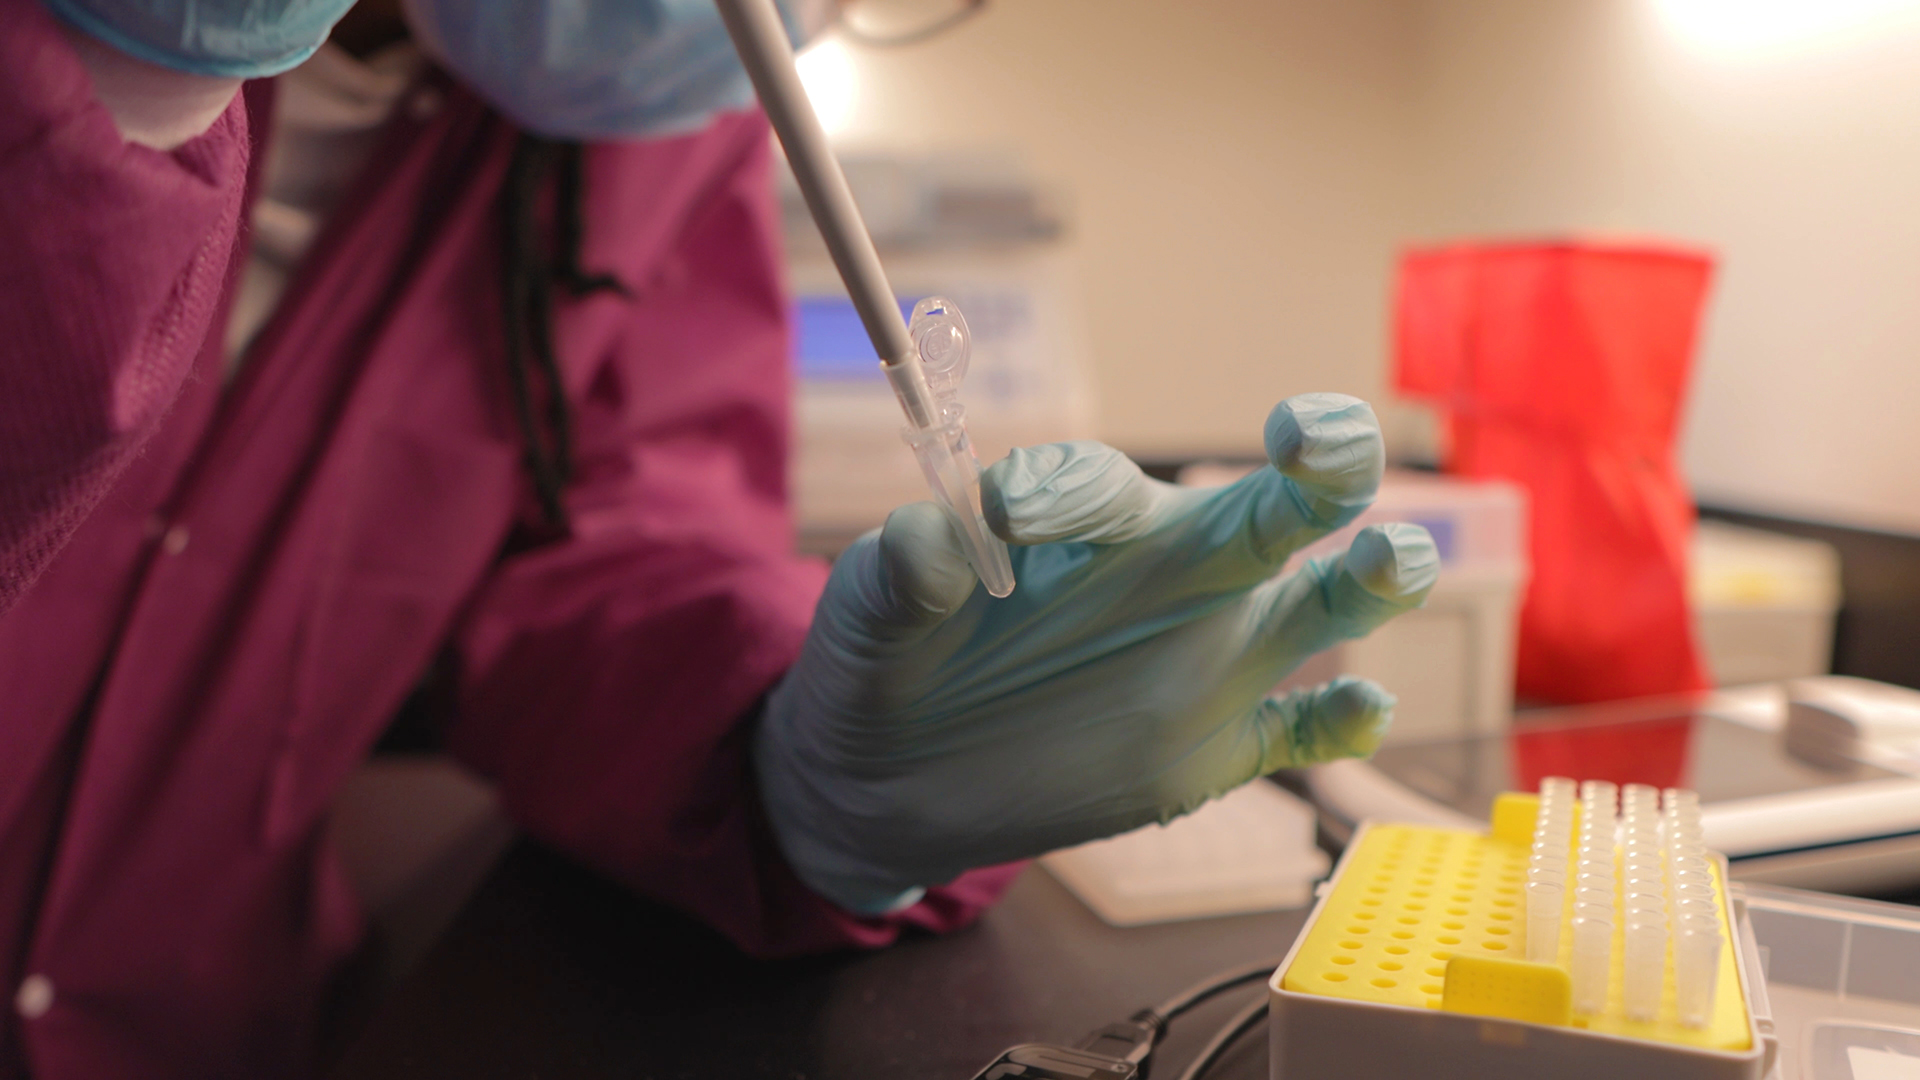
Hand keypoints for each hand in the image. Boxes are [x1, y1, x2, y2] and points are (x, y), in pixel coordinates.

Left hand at [755, 394, 1439, 911]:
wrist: (893, 782)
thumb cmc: (885, 664)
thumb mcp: (866, 616)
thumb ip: (895, 573)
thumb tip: (930, 536)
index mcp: (1083, 529)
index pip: (1109, 486)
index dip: (1074, 491)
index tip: (1009, 514)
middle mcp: (1170, 576)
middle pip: (1270, 506)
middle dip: (1312, 462)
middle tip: (1308, 436)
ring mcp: (1206, 662)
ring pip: (1323, 603)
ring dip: (1372, 571)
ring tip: (1389, 556)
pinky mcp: (1219, 747)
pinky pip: (1302, 730)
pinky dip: (1342, 722)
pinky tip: (1361, 712)